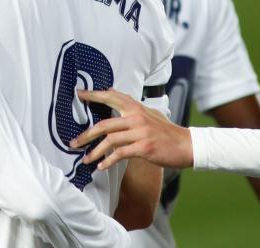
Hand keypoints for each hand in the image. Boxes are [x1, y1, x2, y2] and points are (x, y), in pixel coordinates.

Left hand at [70, 88, 194, 169]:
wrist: (187, 145)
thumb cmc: (166, 131)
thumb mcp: (149, 113)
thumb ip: (131, 105)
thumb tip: (112, 92)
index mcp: (136, 107)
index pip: (111, 97)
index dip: (93, 95)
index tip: (78, 94)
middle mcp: (136, 117)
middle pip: (104, 124)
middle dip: (86, 135)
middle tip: (73, 142)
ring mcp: (140, 132)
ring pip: (110, 140)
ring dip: (95, 152)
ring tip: (85, 159)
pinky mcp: (144, 148)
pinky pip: (120, 154)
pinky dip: (109, 161)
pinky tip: (101, 167)